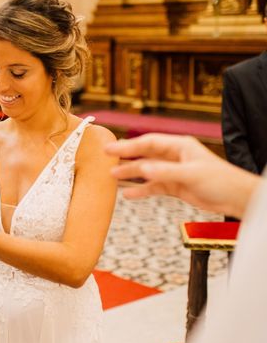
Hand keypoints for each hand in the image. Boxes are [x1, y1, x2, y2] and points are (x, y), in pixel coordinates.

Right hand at [105, 133, 259, 218]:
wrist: (237, 199)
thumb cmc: (220, 180)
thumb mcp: (191, 174)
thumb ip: (165, 171)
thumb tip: (142, 168)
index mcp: (179, 146)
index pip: (148, 142)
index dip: (128, 145)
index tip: (111, 148)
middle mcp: (174, 157)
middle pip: (144, 155)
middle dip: (126, 157)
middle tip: (105, 158)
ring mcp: (173, 172)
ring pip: (147, 171)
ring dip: (131, 174)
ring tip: (112, 177)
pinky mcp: (175, 186)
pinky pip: (153, 187)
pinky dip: (141, 191)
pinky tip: (128, 195)